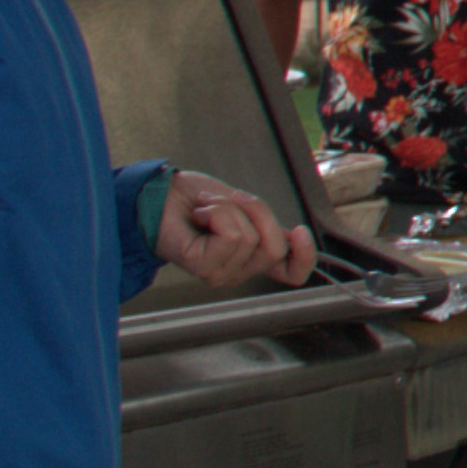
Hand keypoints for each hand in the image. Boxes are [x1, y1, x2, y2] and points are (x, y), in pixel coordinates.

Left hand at [162, 171, 311, 282]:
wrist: (161, 193)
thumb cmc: (196, 200)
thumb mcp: (244, 206)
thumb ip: (268, 224)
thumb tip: (295, 235)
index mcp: (253, 258)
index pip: (292, 274)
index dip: (305, 256)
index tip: (299, 231)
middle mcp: (239, 271)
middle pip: (276, 247)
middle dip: (258, 211)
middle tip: (231, 200)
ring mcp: (221, 273)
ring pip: (251, 237)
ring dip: (230, 209)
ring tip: (207, 208)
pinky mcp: (204, 267)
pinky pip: (232, 235)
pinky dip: (218, 213)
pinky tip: (199, 215)